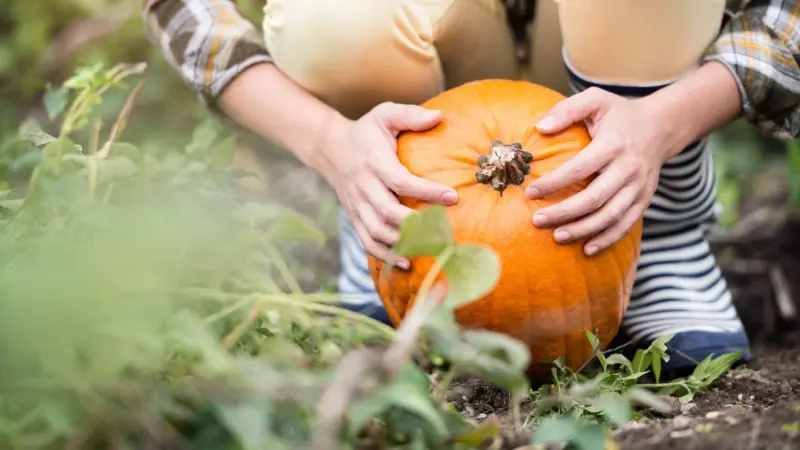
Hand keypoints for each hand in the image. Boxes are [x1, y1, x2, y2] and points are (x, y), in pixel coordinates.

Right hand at [328, 102, 458, 266]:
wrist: (330, 149)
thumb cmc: (366, 132)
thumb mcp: (385, 115)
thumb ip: (410, 115)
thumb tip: (439, 116)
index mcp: (374, 162)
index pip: (401, 181)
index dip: (426, 191)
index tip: (452, 196)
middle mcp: (363, 187)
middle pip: (388, 212)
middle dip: (418, 223)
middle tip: (446, 229)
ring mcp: (357, 206)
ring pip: (378, 231)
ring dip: (404, 243)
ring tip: (431, 247)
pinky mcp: (354, 218)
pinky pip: (368, 241)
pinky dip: (386, 255)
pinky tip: (407, 263)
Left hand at [525, 87, 680, 255]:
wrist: (661, 126)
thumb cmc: (620, 114)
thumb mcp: (595, 99)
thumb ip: (567, 109)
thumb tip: (540, 127)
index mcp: (613, 145)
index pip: (579, 168)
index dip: (554, 182)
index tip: (530, 192)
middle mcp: (628, 168)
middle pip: (594, 198)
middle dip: (564, 213)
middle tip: (537, 221)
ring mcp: (639, 187)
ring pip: (610, 216)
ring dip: (583, 230)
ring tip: (557, 237)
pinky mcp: (644, 200)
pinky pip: (626, 224)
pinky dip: (607, 239)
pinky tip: (587, 249)